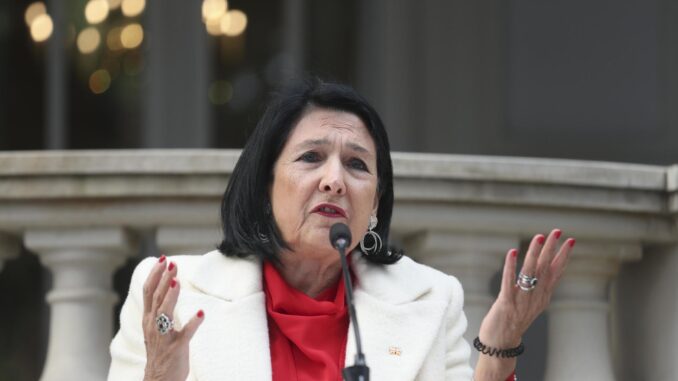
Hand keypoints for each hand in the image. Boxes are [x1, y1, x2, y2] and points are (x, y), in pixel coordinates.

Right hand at [142, 257, 203, 380]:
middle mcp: (153, 326)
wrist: (159, 379)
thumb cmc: (160, 351)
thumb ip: (159, 308)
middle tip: (172, 263)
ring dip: (171, 297)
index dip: (154, 274)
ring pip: (164, 313)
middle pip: (155, 297)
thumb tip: (166, 286)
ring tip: (177, 282)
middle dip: (163, 279)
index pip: (148, 291)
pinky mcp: (177, 347)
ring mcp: (164, 337)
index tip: (162, 259)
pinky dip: (193, 323)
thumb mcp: (155, 327)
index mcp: (149, 319)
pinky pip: (185, 334)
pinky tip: (201, 313)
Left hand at [479, 228, 574, 347]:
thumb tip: (543, 270)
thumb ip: (537, 288)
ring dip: (534, 254)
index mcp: (543, 297)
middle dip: (551, 249)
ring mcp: (521, 301)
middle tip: (557, 231)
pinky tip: (512, 252)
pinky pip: (509, 282)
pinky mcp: (506, 303)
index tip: (571, 241)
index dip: (563, 257)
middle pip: (545, 269)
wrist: (501, 344)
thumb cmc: (513, 322)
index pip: (556, 273)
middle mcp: (535, 298)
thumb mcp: (530, 304)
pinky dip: (510, 266)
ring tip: (539, 237)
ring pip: (530, 273)